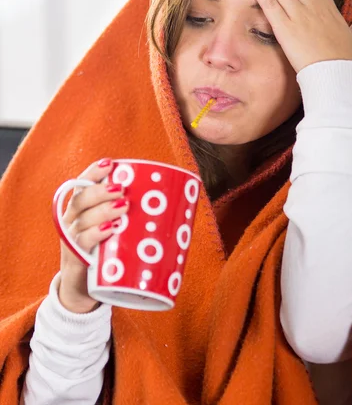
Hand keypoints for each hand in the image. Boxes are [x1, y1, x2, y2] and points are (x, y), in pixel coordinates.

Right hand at [58, 159, 129, 312]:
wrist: (85, 290)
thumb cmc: (105, 253)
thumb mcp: (116, 232)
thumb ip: (134, 217)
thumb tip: (178, 206)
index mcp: (81, 209)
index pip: (82, 185)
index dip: (93, 172)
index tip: (110, 164)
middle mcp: (72, 221)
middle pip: (81, 199)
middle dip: (101, 191)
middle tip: (122, 188)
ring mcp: (71, 240)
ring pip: (83, 219)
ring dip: (103, 211)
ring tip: (123, 207)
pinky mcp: (75, 260)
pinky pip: (81, 243)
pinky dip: (95, 234)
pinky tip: (109, 229)